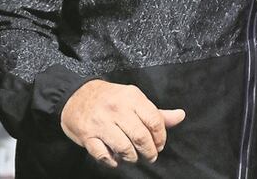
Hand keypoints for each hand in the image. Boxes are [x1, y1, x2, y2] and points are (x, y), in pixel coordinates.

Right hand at [60, 80, 185, 166]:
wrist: (76, 96)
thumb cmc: (110, 99)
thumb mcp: (134, 99)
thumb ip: (156, 112)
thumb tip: (180, 116)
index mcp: (132, 98)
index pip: (154, 121)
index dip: (160, 137)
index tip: (160, 145)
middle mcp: (117, 109)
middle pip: (140, 137)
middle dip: (149, 151)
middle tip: (151, 156)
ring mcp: (101, 123)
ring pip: (123, 147)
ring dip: (132, 157)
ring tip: (134, 158)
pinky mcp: (87, 135)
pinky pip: (103, 154)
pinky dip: (112, 161)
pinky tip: (116, 160)